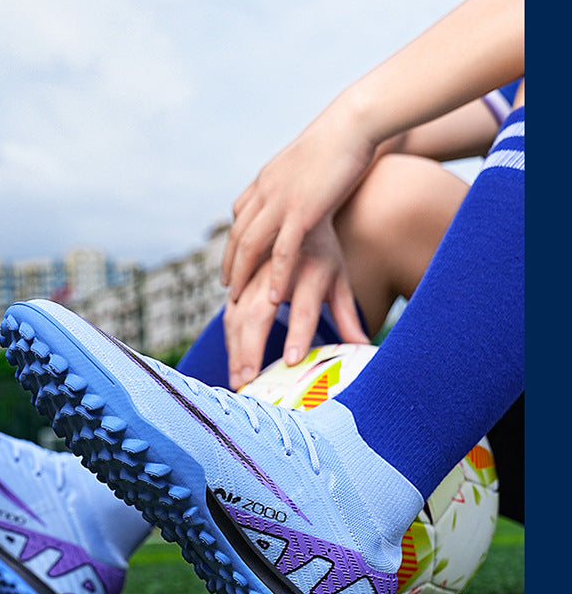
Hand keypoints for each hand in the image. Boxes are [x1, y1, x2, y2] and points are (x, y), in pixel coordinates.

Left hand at [221, 102, 375, 308]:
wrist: (354, 124)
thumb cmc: (341, 141)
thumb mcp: (307, 162)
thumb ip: (296, 180)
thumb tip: (301, 189)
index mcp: (266, 179)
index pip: (239, 215)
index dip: (233, 242)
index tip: (233, 261)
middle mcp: (265, 191)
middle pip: (237, 235)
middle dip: (230, 264)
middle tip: (227, 289)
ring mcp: (281, 201)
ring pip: (250, 245)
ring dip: (242, 275)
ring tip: (238, 300)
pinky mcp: (302, 211)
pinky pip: (283, 250)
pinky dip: (276, 275)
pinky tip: (273, 296)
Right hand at [223, 220, 367, 390]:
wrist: (295, 212)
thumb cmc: (322, 255)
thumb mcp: (339, 281)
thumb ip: (348, 316)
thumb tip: (364, 347)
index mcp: (310, 270)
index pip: (303, 308)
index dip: (297, 334)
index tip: (290, 361)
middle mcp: (277, 271)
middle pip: (259, 313)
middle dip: (251, 348)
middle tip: (249, 380)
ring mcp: (253, 274)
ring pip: (237, 314)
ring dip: (235, 349)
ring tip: (238, 380)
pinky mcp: (238, 280)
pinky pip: (228, 313)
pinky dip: (230, 340)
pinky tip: (234, 362)